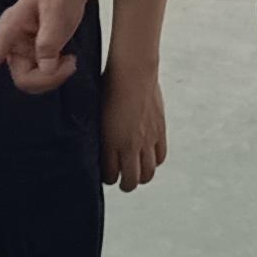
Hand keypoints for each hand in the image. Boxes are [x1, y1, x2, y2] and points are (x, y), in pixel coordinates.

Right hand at [0, 0, 89, 103]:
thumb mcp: (57, 13)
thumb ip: (49, 40)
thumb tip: (46, 67)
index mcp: (9, 27)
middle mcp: (12, 42)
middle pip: (22, 77)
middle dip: (47, 78)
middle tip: (71, 63)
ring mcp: (23, 50)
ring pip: (32, 80)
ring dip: (53, 76)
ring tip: (70, 59)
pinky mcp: (34, 55)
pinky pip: (41, 76)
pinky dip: (56, 73)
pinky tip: (67, 58)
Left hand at [101, 64, 166, 191]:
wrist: (133, 71)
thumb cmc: (109, 86)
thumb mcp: (96, 111)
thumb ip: (99, 131)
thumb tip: (96, 143)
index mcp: (110, 141)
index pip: (109, 175)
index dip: (107, 179)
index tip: (106, 175)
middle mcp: (130, 144)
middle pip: (131, 180)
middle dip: (125, 185)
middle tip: (122, 182)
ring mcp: (147, 139)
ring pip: (148, 173)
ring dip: (142, 176)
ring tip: (136, 173)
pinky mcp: (160, 130)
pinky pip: (160, 156)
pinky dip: (154, 161)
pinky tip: (148, 157)